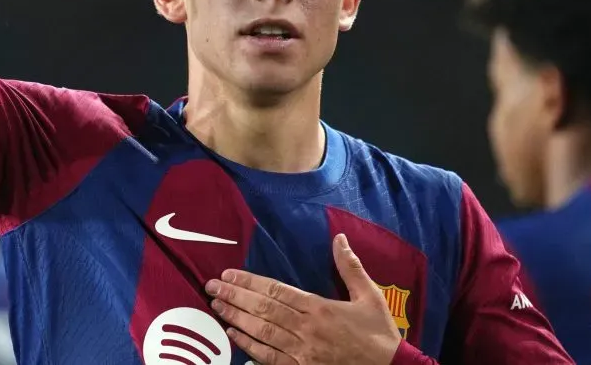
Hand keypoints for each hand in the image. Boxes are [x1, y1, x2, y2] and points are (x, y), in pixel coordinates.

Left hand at [205, 234, 403, 364]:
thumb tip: (339, 238)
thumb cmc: (379, 333)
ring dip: (236, 318)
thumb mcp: (370, 295)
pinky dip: (249, 346)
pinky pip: (269, 358)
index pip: (277, 291)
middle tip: (211, 287)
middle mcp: (306, 329)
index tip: (229, 274)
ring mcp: (302, 352)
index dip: (250, 282)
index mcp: (320, 308)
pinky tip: (233, 335)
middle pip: (263, 310)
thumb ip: (350, 267)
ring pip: (262, 333)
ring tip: (217, 306)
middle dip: (235, 297)